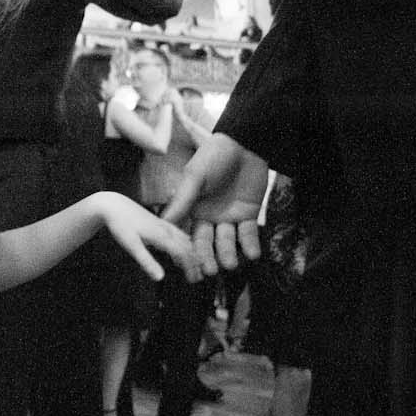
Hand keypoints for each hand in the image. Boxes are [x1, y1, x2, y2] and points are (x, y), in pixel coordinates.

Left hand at [96, 192, 193, 281]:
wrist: (113, 205)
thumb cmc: (120, 225)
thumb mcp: (131, 246)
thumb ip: (147, 262)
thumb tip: (160, 279)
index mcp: (162, 236)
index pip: (184, 254)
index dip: (191, 268)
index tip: (194, 280)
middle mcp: (167, 229)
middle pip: (189, 247)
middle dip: (196, 262)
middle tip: (199, 278)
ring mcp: (165, 225)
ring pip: (186, 240)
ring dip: (193, 253)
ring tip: (195, 268)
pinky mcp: (161, 223)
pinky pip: (179, 234)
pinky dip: (186, 245)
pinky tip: (181, 253)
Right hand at [160, 133, 268, 279]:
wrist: (245, 144)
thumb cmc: (214, 156)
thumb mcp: (195, 177)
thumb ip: (182, 201)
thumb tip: (163, 222)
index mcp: (193, 208)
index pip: (188, 233)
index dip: (188, 249)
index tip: (186, 265)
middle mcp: (210, 216)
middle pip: (208, 242)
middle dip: (208, 257)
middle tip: (211, 271)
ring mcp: (230, 216)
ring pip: (228, 241)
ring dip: (229, 253)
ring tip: (230, 264)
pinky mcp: (249, 214)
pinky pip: (249, 234)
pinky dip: (251, 245)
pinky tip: (253, 255)